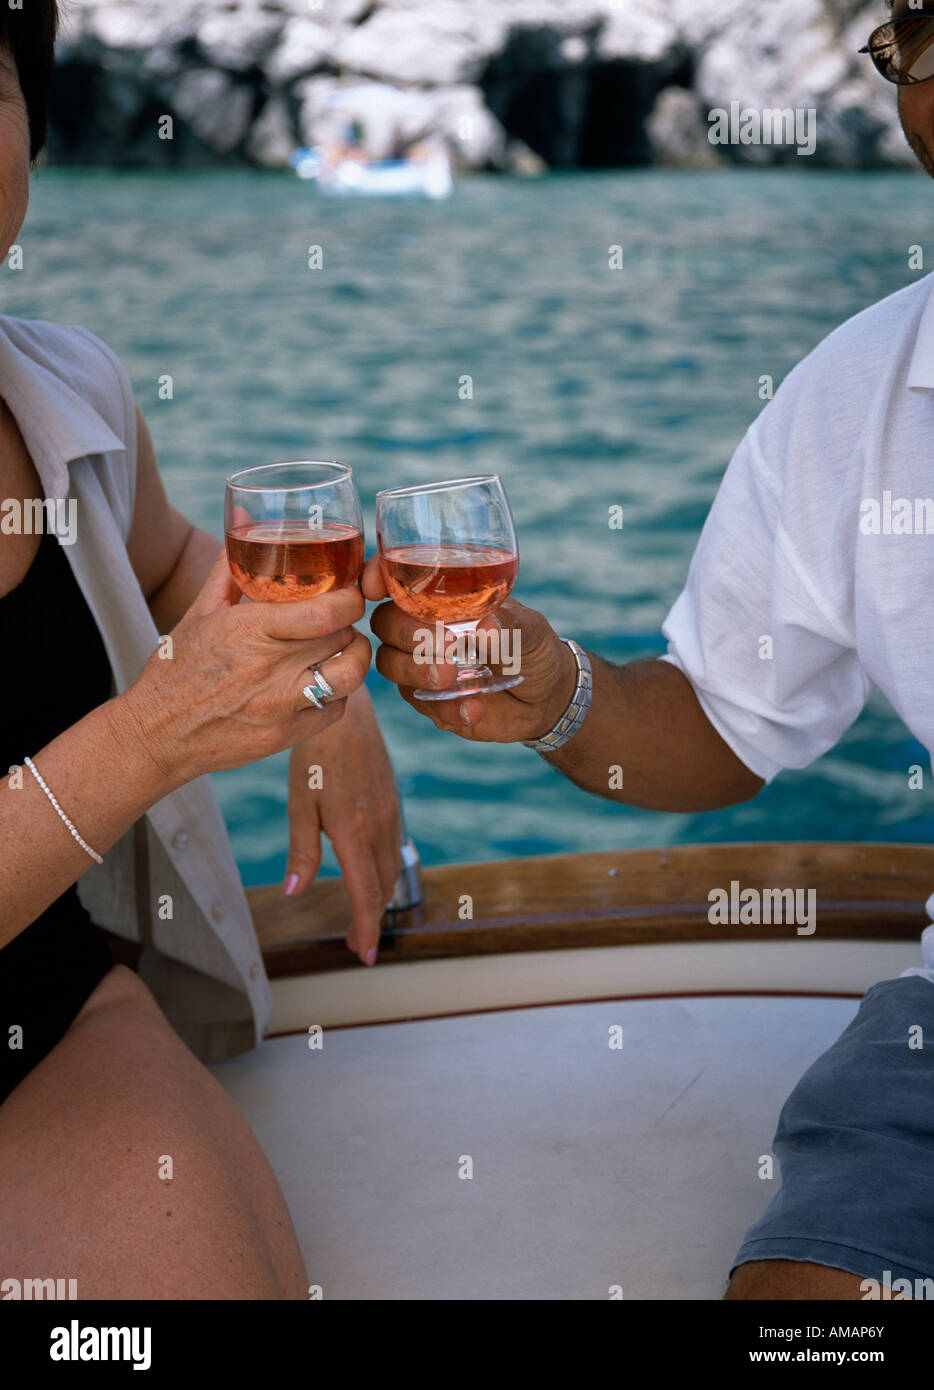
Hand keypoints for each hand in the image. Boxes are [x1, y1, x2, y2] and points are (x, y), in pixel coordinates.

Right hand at [122, 548, 371, 786]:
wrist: (154, 735)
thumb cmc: (176, 670)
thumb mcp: (199, 613)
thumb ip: (230, 567)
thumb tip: (243, 516)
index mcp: (249, 630)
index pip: (326, 612)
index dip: (349, 599)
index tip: (348, 593)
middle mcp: (269, 669)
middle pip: (342, 637)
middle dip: (348, 623)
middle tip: (339, 618)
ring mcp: (280, 705)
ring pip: (350, 676)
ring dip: (354, 657)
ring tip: (343, 648)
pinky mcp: (286, 736)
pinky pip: (336, 710)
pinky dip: (338, 694)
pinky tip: (323, 681)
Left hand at [283, 688, 401, 965]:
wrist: (348, 710)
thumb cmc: (316, 754)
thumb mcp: (299, 802)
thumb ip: (301, 851)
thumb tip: (294, 892)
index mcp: (354, 831)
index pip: (366, 893)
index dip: (366, 927)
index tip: (365, 953)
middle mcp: (379, 827)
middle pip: (383, 888)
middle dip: (371, 919)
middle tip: (356, 942)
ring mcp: (390, 814)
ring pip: (392, 869)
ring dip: (379, 897)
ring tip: (362, 914)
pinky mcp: (392, 802)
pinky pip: (394, 847)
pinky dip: (385, 872)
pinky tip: (370, 873)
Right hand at [361, 554, 576, 742]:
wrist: (545, 698)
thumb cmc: (533, 648)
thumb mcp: (531, 631)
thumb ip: (510, 624)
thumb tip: (484, 625)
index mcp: (441, 597)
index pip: (396, 580)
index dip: (377, 577)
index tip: (376, 587)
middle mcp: (421, 627)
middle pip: (385, 622)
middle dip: (407, 633)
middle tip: (448, 646)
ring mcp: (420, 664)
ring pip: (390, 663)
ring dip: (417, 670)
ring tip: (451, 679)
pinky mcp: (427, 699)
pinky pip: (419, 702)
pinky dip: (443, 707)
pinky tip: (473, 710)